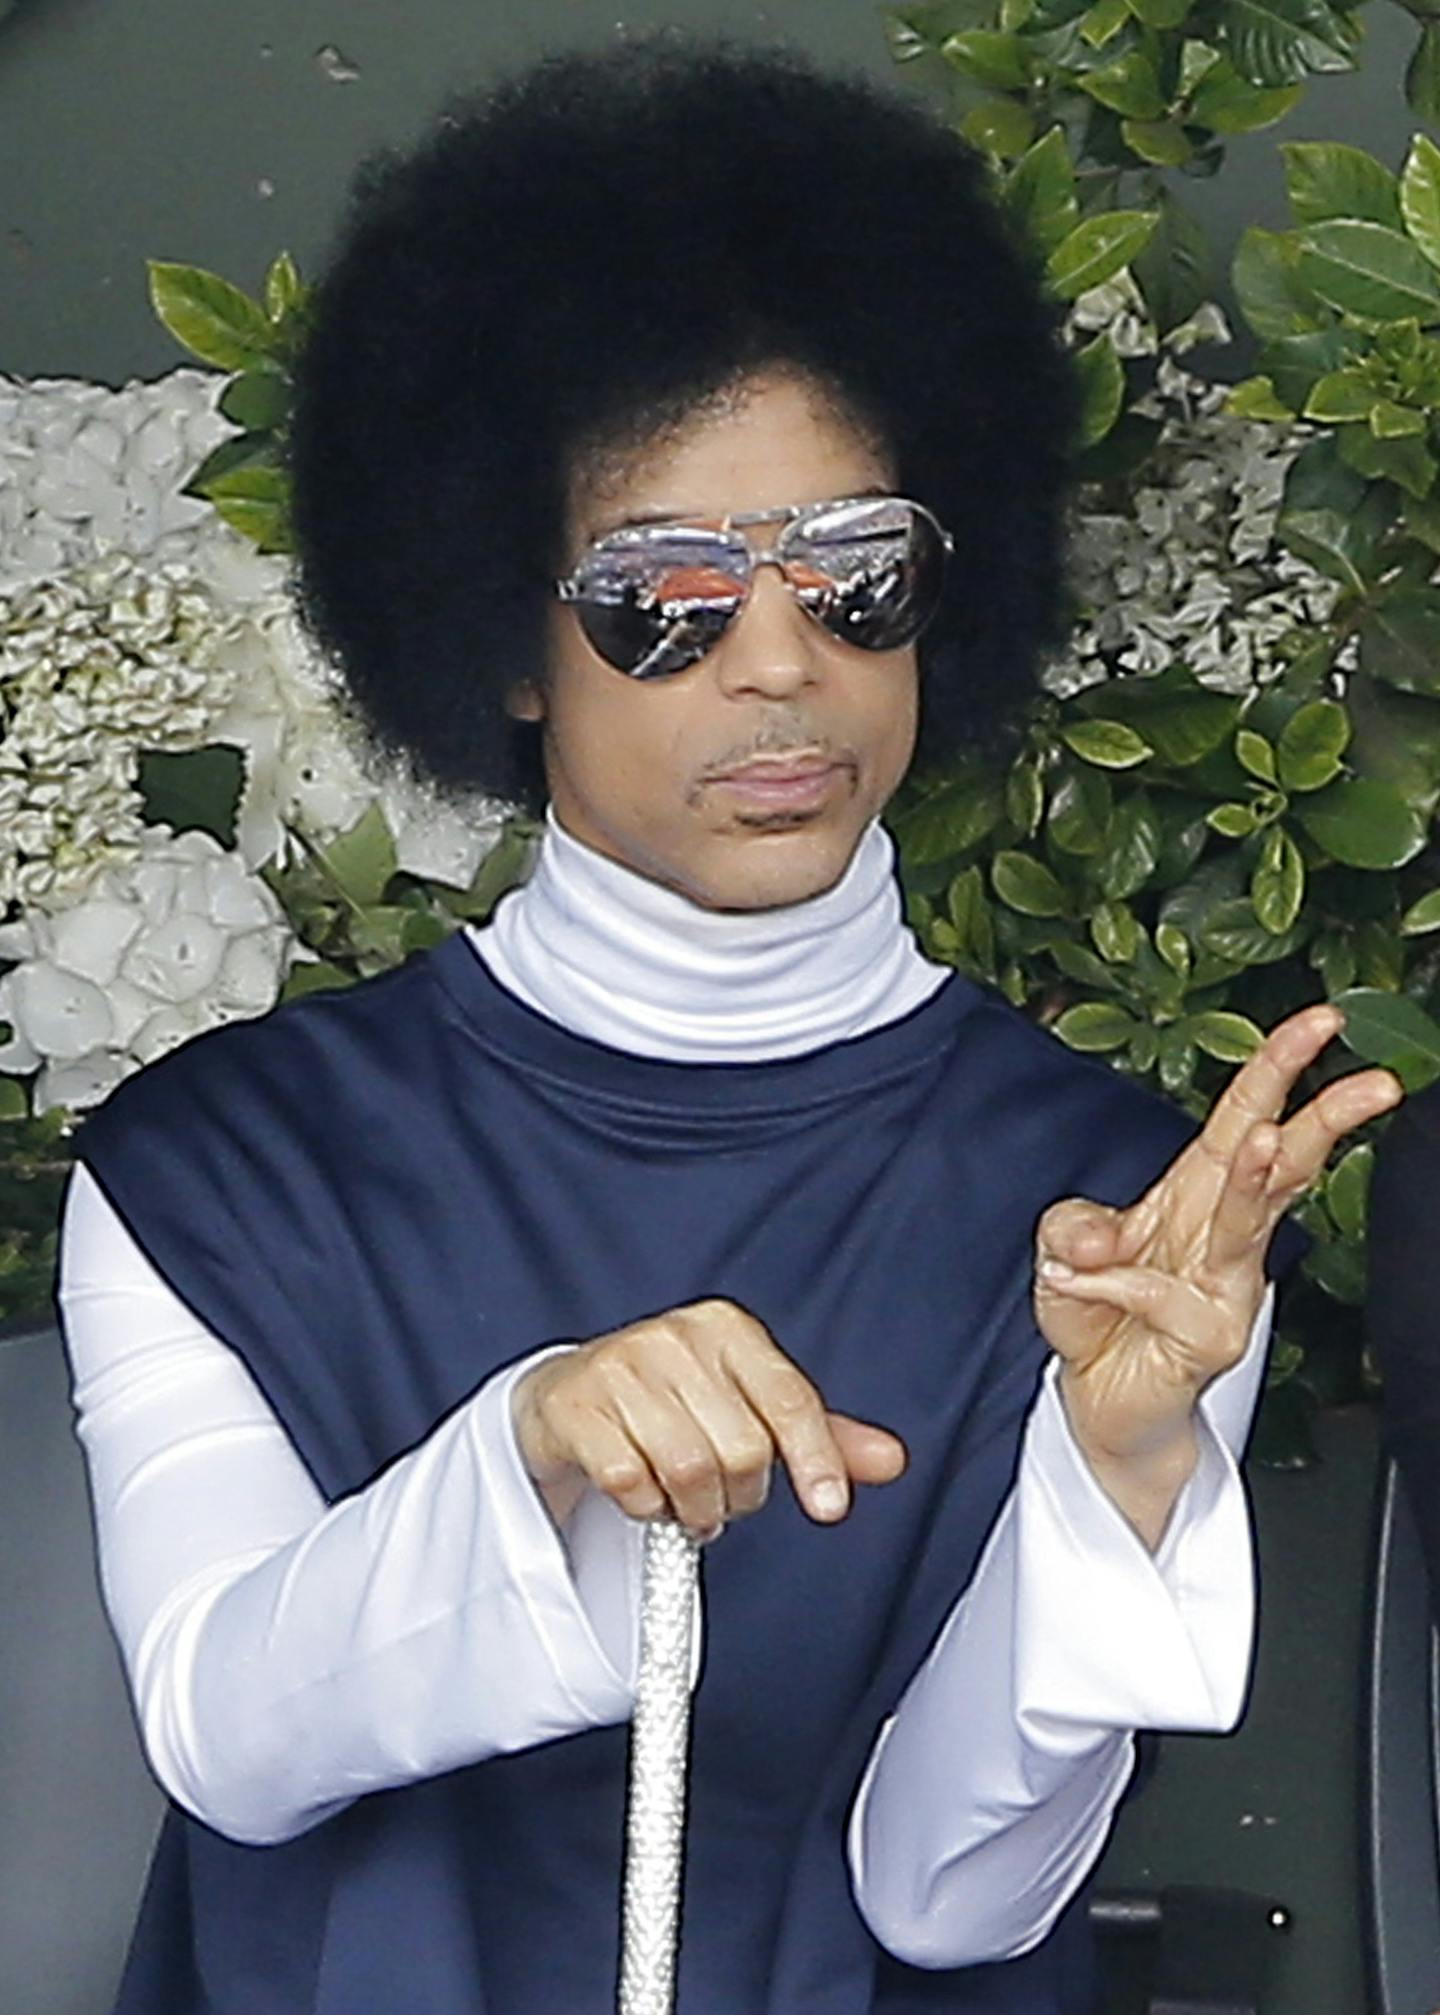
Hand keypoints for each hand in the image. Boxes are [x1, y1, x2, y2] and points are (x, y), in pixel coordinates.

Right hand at [511, 1297, 906, 1538]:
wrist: (570, 1397)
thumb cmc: (672, 1402)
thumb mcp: (748, 1407)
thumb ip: (819, 1434)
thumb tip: (890, 1460)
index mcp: (726, 1328)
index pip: (788, 1398)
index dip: (815, 1458)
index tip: (829, 1507)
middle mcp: (674, 1337)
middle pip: (742, 1447)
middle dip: (739, 1493)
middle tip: (723, 1495)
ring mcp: (620, 1367)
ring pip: (690, 1469)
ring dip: (694, 1506)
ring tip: (686, 1500)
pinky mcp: (577, 1406)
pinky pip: (632, 1482)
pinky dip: (646, 1505)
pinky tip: (644, 1492)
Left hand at [1035, 1002, 1401, 1545]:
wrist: (1100, 1398)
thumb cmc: (1097, 1312)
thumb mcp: (1065, 1247)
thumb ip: (1073, 1226)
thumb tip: (1090, 1242)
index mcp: (1196, 1188)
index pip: (1246, 1115)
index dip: (1280, 1065)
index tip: (1321, 1021)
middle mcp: (1224, 1232)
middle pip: (1286, 1161)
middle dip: (1328, 1116)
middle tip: (1371, 1080)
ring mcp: (1227, 1285)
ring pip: (1248, 1222)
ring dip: (1253, 1179)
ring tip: (1266, 1143)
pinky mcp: (1210, 1335)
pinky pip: (1162, 1294)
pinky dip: (1110, 1284)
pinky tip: (1077, 1280)